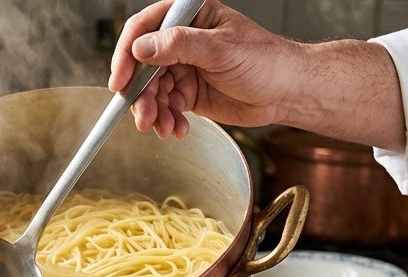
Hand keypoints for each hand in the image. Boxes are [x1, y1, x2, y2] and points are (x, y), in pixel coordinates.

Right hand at [109, 0, 300, 137]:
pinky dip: (166, 121)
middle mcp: (181, 41)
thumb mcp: (221, 49)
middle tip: (143, 117)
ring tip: (164, 128)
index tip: (120, 80)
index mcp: (189, 17)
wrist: (287, 92)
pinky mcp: (187, 92)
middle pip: (142, 65)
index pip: (144, 28)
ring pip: (150, 91)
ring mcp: (182, 67)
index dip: (127, 54)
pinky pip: (165, 107)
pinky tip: (177, 129)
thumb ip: (179, 45)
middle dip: (140, 95)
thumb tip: (142, 47)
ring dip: (153, 113)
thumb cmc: (266, 60)